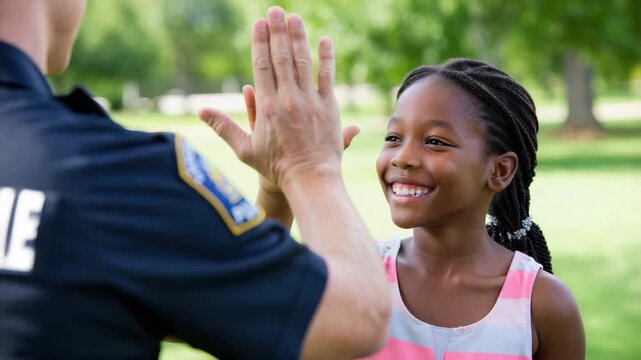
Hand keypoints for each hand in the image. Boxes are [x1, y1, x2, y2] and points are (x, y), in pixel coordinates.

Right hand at [199, 7, 342, 188]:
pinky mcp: (328, 107)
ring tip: (295, 18)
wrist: (309, 178)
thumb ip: (223, 126)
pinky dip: (326, 58)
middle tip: (276, 10)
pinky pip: (327, 77)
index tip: (259, 24)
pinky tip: (325, 40)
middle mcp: (288, 99)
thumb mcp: (244, 149)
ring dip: (299, 37)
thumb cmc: (275, 167)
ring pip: (304, 62)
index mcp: (267, 106)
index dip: (260, 42)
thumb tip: (200, 110)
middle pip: (281, 58)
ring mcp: (310, 101)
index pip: (261, 66)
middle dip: (278, 31)